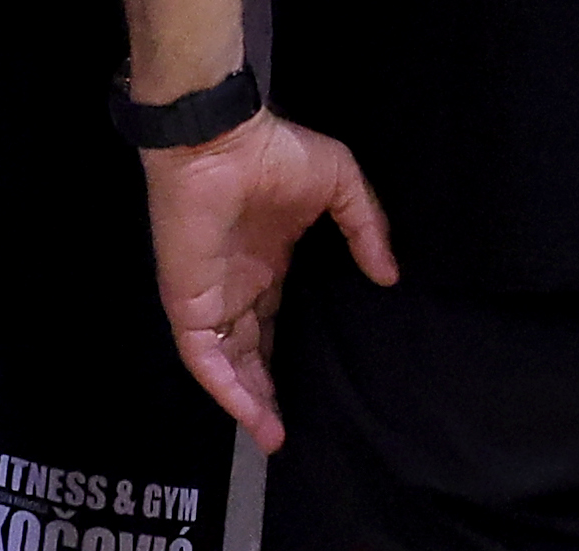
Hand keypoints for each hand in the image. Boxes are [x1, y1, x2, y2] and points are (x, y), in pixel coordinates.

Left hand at [138, 110, 394, 452]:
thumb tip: (388, 276)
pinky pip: (205, 359)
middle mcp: (239, 286)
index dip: (294, 353)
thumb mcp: (339, 183)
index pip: (278, 320)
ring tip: (276, 437)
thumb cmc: (274, 155)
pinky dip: (225, 389)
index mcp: (268, 261)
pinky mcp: (189, 305)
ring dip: (249, 401)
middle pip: (253, 352)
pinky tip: (251, 415)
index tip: (321, 383)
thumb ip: (364, 226)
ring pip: (229, 366)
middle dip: (269, 390)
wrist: (217, 141)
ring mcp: (212, 298)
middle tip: (295, 427)